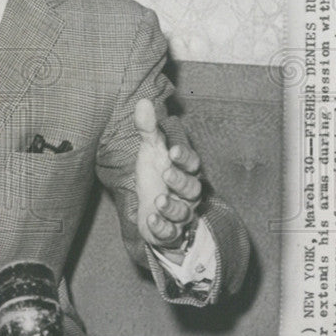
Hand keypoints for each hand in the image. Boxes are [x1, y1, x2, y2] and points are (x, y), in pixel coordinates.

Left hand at [133, 98, 201, 255]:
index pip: (191, 163)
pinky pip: (171, 234)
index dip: (184, 157)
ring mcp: (179, 215)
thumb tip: (143, 101)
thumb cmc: (156, 176)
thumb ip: (148, 129)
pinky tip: (151, 220)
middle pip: (192, 189)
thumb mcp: (150, 151)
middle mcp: (187, 194)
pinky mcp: (169, 233)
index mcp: (185, 171)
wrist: (152, 209)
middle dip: (181, 181)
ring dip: (172, 207)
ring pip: (184, 213)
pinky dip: (162, 227)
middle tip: (167, 173)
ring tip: (159, 200)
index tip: (172, 151)